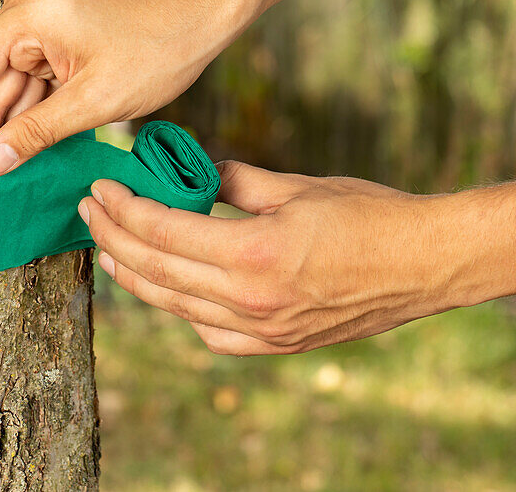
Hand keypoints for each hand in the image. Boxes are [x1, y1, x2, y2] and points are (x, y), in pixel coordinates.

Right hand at [0, 0, 250, 174]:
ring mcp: (40, 20)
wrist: (204, 12)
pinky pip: (33, 80)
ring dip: (8, 128)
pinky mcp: (56, 33)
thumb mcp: (95, 100)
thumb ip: (36, 132)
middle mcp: (24, 10)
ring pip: (12, 86)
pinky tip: (21, 151)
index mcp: (26, 15)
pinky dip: (32, 113)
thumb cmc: (159, 46)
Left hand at [78, 161, 466, 354]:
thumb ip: (234, 181)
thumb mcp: (295, 186)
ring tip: (107, 250)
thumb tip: (193, 170)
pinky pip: (211, 335)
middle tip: (89, 211)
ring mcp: (262, 330)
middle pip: (156, 271)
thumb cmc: (369, 215)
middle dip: (114, 237)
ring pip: (175, 307)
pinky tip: (166, 289)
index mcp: (252, 254)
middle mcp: (250, 300)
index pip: (163, 232)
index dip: (124, 208)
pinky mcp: (276, 344)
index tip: (100, 187)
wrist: (426, 264)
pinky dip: (180, 310)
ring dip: (134, 277)